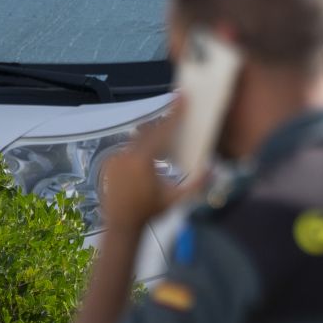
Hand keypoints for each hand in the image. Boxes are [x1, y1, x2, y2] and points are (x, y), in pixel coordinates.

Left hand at [100, 109, 189, 231]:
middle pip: (150, 131)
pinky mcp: (109, 162)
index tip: (182, 97)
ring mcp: (116, 158)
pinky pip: (127, 149)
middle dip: (164, 125)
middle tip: (177, 115)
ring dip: (151, 139)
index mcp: (143, 160)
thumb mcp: (176, 199)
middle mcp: (127, 155)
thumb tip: (213, 170)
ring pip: (137, 140)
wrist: (122, 225)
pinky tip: (145, 161)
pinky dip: (138, 150)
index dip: (174, 113)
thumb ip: (197, 185)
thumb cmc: (149, 212)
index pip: (162, 130)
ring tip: (162, 146)